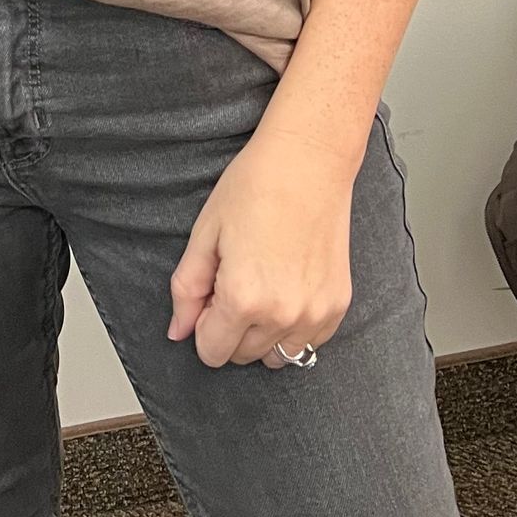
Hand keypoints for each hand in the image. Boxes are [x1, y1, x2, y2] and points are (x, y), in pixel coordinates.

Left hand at [166, 125, 356, 369]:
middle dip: (230, 327)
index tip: (209, 294)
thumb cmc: (254, 187)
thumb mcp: (205, 233)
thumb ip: (186, 289)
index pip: (212, 352)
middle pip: (243, 355)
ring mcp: (315, 313)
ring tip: (262, 284)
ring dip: (262, 333)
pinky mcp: (338, 305)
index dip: (202, 325)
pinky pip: (309, 343)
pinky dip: (293, 327)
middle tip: (234, 279)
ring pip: (277, 355)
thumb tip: (178, 332)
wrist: (308, 161)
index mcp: (243, 298)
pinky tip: (287, 286)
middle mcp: (283, 315)